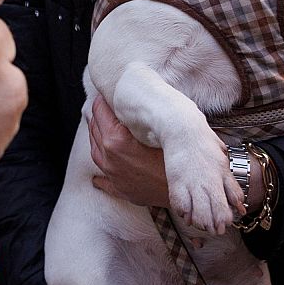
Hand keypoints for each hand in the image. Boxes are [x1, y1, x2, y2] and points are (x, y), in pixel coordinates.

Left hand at [90, 96, 266, 216]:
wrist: (189, 192)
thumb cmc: (179, 157)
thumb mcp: (162, 130)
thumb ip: (145, 115)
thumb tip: (139, 100)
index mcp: (116, 139)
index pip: (100, 110)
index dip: (105, 98)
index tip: (111, 92)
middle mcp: (109, 157)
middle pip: (94, 128)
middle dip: (100, 114)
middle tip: (108, 105)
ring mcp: (112, 175)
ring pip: (95, 151)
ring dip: (98, 136)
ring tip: (104, 127)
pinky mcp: (120, 189)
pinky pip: (103, 181)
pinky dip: (100, 175)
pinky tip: (101, 171)